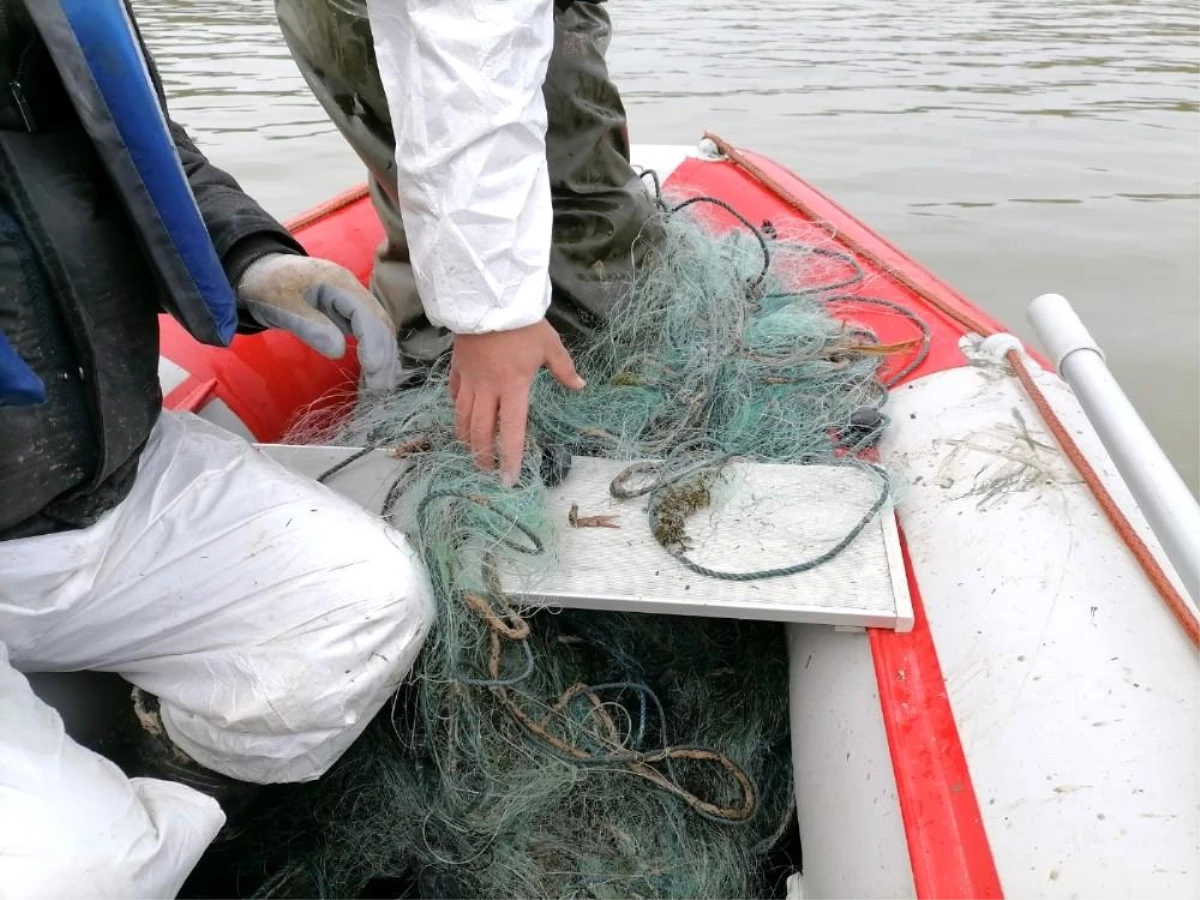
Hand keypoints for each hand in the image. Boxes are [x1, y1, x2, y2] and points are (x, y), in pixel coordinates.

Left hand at [237, 254, 401, 390]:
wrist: (259, 273)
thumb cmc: (268, 286)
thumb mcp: (282, 305)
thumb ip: (309, 326)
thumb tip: (338, 351)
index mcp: (339, 283)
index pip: (366, 314)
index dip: (373, 342)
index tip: (373, 370)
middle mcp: (353, 291)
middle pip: (380, 323)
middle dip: (383, 356)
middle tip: (379, 388)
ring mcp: (353, 303)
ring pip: (380, 330)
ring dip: (384, 358)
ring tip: (380, 387)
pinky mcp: (349, 315)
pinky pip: (370, 334)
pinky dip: (377, 353)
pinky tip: (378, 373)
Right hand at [449, 320, 583, 485]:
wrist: (490, 297)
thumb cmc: (523, 324)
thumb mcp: (550, 345)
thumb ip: (564, 369)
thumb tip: (580, 386)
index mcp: (513, 388)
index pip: (510, 431)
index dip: (510, 457)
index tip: (509, 477)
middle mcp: (488, 390)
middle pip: (480, 431)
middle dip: (483, 455)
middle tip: (488, 469)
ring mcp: (469, 380)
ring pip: (462, 417)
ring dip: (466, 438)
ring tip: (472, 450)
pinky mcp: (457, 368)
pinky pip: (455, 394)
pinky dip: (457, 408)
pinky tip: (460, 415)